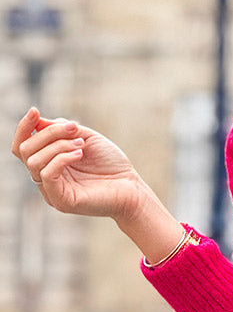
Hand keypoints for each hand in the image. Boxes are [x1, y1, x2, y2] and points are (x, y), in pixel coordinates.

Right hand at [12, 107, 145, 222]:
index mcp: (48, 162)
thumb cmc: (111, 163)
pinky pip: (47, 175)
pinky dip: (61, 158)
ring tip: (81, 145)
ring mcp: (51, 191)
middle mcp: (45, 178)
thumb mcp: (85, 137)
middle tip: (75, 130)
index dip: (24, 127)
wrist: (132, 187)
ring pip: (34, 161)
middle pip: (25, 150)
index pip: (22, 146)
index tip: (35, 111)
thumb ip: (61, 129)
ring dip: (58, 146)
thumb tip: (38, 121)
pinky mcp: (60, 201)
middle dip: (49, 134)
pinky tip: (79, 154)